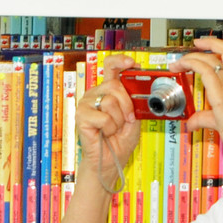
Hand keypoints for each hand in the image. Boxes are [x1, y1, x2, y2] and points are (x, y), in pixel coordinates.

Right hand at [77, 54, 140, 184]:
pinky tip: (105, 133)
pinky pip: (103, 116)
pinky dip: (109, 128)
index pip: (110, 67)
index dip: (120, 61)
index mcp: (107, 91)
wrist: (111, 160)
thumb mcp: (134, 117)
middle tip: (127, 119)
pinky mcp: (81, 116)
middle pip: (114, 85)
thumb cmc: (120, 140)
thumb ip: (135, 101)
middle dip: (126, 104)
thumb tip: (141, 86)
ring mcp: (86, 104)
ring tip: (113, 128)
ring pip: (109, 101)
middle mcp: (95, 94)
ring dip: (118, 120)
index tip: (132, 63)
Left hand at [172, 37, 222, 172]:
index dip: (216, 46)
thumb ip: (206, 118)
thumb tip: (194, 121)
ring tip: (179, 63)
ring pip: (208, 58)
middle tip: (190, 50)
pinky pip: (203, 68)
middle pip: (220, 51)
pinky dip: (190, 63)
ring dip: (190, 57)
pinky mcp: (221, 91)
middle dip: (203, 46)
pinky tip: (181, 66)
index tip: (204, 46)